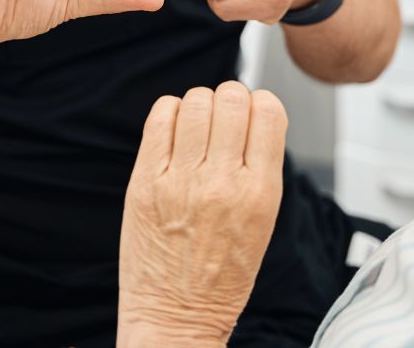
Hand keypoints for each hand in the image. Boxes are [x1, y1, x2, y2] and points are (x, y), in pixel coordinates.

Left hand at [118, 82, 287, 347]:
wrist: (176, 316)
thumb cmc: (221, 276)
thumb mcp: (263, 221)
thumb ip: (260, 168)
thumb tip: (253, 116)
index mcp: (259, 192)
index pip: (268, 111)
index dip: (260, 104)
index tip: (252, 115)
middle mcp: (221, 182)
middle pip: (232, 98)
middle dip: (231, 99)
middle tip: (224, 118)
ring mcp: (180, 180)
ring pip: (196, 101)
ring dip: (200, 105)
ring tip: (198, 128)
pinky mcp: (145, 182)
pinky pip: (160, 118)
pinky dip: (170, 113)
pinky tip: (175, 131)